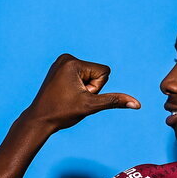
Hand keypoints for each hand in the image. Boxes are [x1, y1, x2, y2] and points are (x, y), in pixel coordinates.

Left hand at [23, 53, 140, 130]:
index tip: (79, 96)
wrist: (39, 120)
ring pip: (89, 76)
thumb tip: (137, 104)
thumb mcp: (91, 106)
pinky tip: (65, 94)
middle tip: (73, 98)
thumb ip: (114, 101)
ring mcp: (62, 62)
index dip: (97, 89)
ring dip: (84, 89)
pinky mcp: (60, 68)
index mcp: (73, 62)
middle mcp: (66, 58)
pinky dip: (78, 87)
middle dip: (90, 88)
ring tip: (68, 97)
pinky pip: (80, 76)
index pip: (104, 72)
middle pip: (97, 73)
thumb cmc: (62, 113)